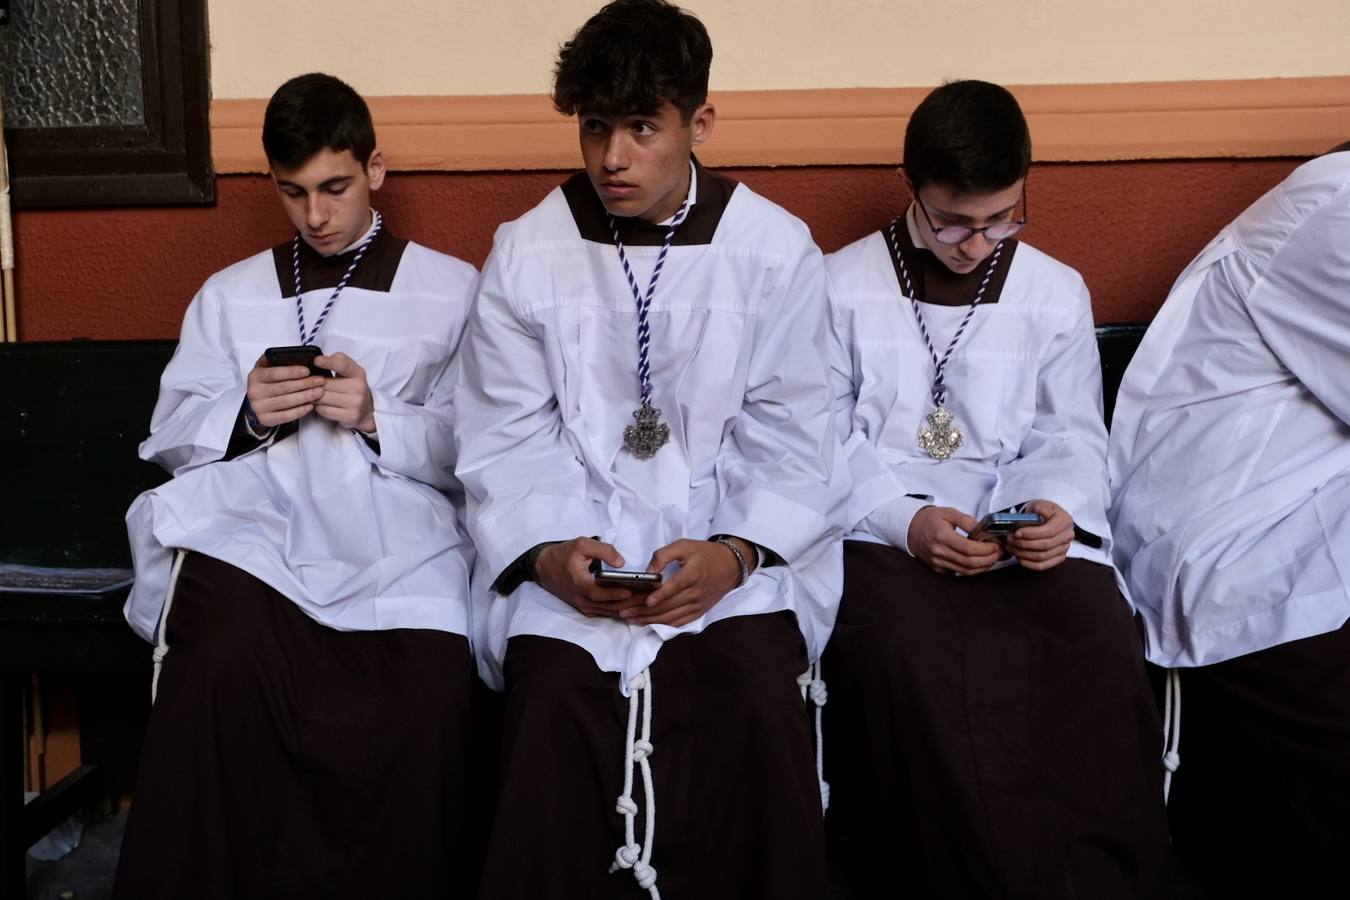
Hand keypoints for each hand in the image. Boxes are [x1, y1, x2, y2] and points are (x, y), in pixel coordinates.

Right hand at [246, 355, 324, 426]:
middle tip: (320, 381)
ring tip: (319, 392)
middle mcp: (254, 391)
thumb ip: (278, 362)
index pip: (274, 373)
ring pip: (285, 402)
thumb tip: (299, 357)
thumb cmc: (270, 382)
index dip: (291, 372)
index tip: (307, 370)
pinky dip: (299, 411)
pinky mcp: (265, 419)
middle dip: (304, 383)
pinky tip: (310, 406)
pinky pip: (285, 416)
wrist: (259, 402)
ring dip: (305, 396)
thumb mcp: (269, 368)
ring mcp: (259, 407)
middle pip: (283, 387)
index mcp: (255, 376)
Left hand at [314, 352, 375, 432]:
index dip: (329, 362)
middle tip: (313, 385)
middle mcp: (358, 387)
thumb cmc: (353, 387)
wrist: (367, 410)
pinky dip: (320, 408)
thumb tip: (322, 359)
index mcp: (357, 373)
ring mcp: (355, 403)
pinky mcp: (350, 416)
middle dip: (315, 384)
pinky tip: (324, 405)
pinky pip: (324, 410)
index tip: (316, 360)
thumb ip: (339, 360)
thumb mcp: (350, 371)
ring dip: (315, 396)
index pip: (342, 365)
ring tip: (318, 395)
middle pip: (325, 384)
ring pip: (322, 398)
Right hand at [534, 537, 645, 618]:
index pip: (597, 593)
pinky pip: (604, 612)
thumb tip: (621, 563)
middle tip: (647, 597)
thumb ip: (603, 550)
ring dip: (626, 608)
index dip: (613, 594)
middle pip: (606, 605)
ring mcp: (582, 606)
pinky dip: (618, 610)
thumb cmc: (563, 554)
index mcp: (578, 583)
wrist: (543, 567)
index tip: (630, 591)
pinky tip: (633, 606)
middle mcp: (580, 598)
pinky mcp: (584, 608)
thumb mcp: (581, 544)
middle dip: (628, 602)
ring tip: (645, 601)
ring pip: (607, 611)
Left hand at [621, 537, 748, 627]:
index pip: (674, 587)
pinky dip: (663, 625)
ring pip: (671, 616)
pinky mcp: (699, 612)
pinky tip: (648, 624)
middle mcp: (696, 592)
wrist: (731, 566)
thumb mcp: (685, 545)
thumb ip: (664, 554)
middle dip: (644, 610)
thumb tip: (649, 570)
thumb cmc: (705, 553)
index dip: (660, 595)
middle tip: (623, 611)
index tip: (646, 601)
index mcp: (692, 574)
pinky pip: (679, 622)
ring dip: (649, 620)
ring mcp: (698, 605)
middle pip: (668, 605)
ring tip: (631, 619)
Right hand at [906, 506, 1002, 575]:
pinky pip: (960, 572)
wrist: (911, 529)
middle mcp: (938, 552)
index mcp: (941, 536)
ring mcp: (938, 563)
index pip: (968, 549)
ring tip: (994, 557)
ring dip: (984, 566)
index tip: (996, 545)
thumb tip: (984, 530)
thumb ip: (967, 521)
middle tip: (999, 552)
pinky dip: (974, 569)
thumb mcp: (949, 512)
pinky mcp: (938, 569)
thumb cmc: (930, 519)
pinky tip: (981, 561)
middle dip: (989, 559)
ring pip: (966, 571)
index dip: (986, 549)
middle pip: (970, 562)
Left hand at [1004, 500, 1073, 570]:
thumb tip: (1038, 509)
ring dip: (1024, 553)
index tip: (1017, 533)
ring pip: (1042, 556)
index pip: (1049, 531)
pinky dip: (1029, 564)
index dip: (1031, 533)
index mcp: (1065, 521)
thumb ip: (1040, 506)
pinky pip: (1043, 565)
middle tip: (1010, 540)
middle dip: (1024, 543)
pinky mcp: (1058, 558)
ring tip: (1011, 547)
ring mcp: (1064, 549)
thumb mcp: (1042, 504)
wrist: (1050, 519)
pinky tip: (1019, 558)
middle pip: (1045, 545)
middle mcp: (1067, 536)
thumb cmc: (1044, 512)